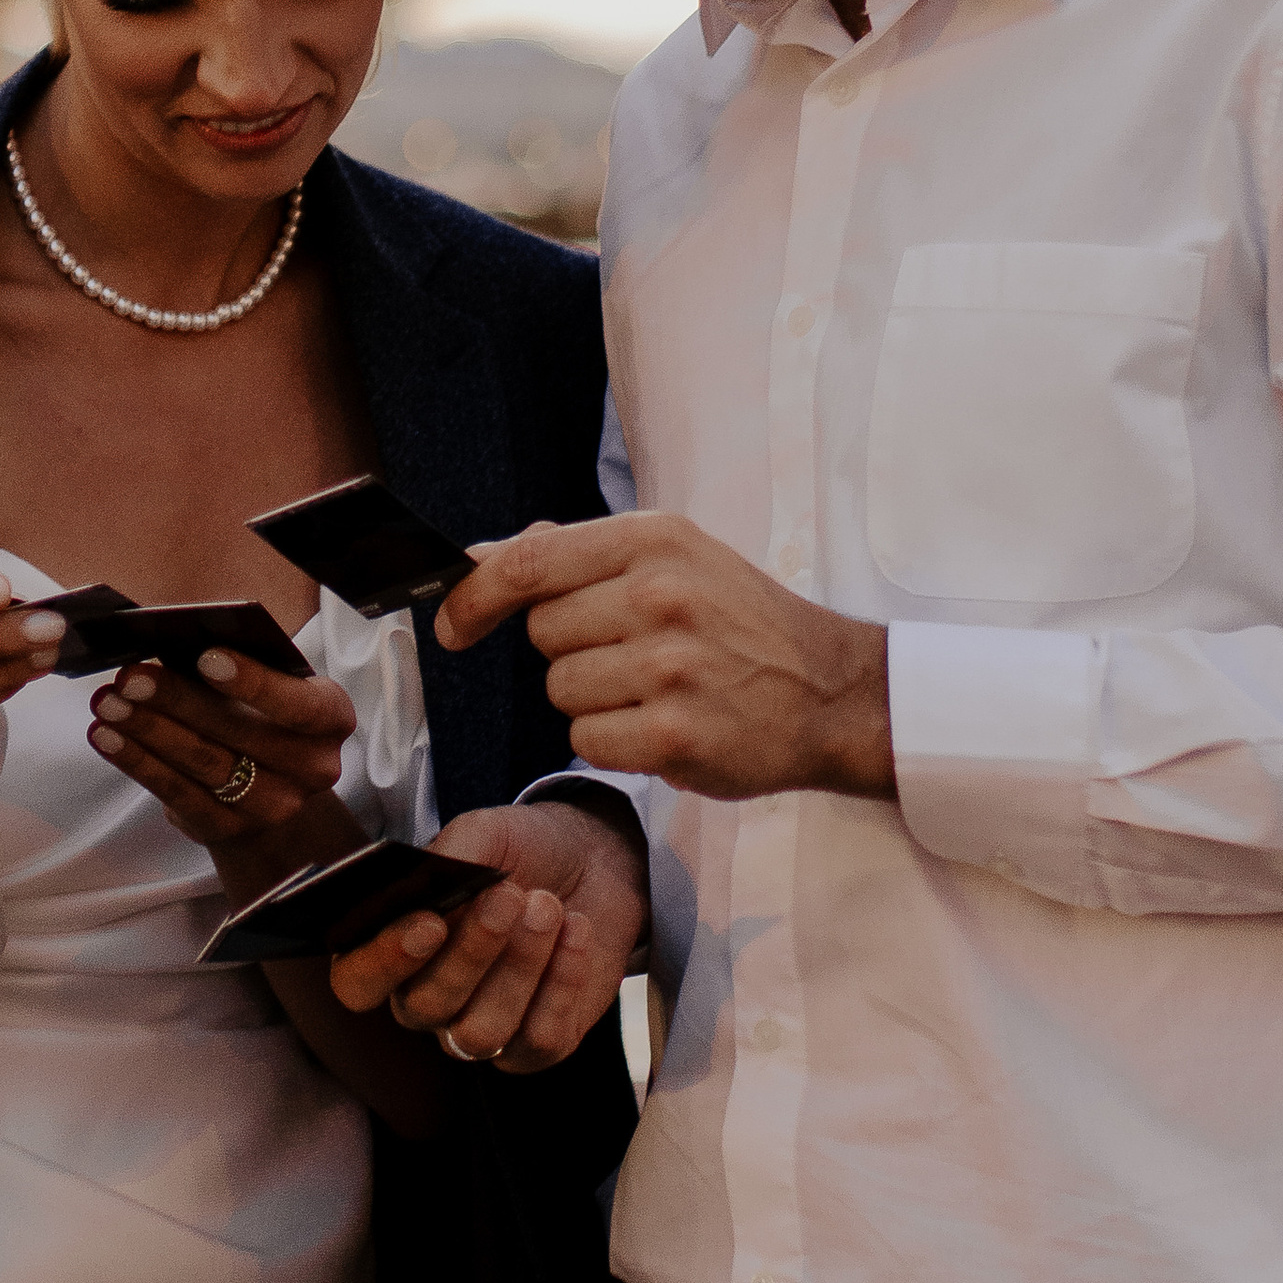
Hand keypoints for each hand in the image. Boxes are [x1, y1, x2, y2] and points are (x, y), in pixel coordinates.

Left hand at [90, 645, 355, 854]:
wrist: (268, 782)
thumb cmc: (258, 710)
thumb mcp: (260, 681)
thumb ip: (226, 664)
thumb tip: (166, 641)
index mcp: (330, 719)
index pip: (298, 704)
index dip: (254, 683)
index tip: (206, 657)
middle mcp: (312, 769)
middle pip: (239, 735)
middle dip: (177, 702)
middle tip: (130, 678)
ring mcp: (272, 807)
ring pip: (203, 765)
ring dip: (148, 732)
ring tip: (107, 704)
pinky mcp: (228, 830)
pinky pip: (177, 794)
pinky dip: (137, 762)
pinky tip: (107, 737)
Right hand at [329, 797, 648, 1072]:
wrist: (588, 860)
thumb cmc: (518, 851)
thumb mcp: (481, 834)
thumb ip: (450, 856)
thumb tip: (433, 883)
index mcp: (392, 949)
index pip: (357, 981)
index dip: (383, 962)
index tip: (430, 923)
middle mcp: (427, 1001)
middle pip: (425, 1008)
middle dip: (471, 952)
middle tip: (509, 895)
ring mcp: (479, 1029)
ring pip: (480, 1033)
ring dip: (520, 966)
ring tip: (549, 906)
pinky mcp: (536, 1045)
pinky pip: (539, 1041)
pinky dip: (562, 981)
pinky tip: (576, 930)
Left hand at [435, 514, 894, 804]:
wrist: (831, 691)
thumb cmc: (743, 623)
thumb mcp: (675, 557)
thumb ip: (578, 554)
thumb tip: (483, 557)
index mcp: (654, 540)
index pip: (528, 562)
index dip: (473, 595)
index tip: (451, 624)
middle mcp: (660, 595)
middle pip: (542, 634)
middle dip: (571, 651)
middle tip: (633, 653)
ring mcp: (669, 666)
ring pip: (562, 691)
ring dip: (594, 700)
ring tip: (657, 690)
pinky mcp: (674, 734)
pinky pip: (588, 740)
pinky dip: (614, 742)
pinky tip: (663, 726)